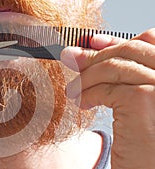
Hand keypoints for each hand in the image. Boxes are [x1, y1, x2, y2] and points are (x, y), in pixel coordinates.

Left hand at [61, 29, 154, 168]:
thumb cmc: (145, 138)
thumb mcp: (134, 96)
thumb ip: (117, 72)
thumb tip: (80, 51)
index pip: (148, 41)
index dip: (116, 40)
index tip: (91, 42)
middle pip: (128, 51)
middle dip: (93, 55)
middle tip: (68, 59)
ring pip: (113, 67)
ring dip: (86, 77)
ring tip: (72, 90)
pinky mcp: (143, 99)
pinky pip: (105, 88)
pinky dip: (87, 93)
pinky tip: (82, 103)